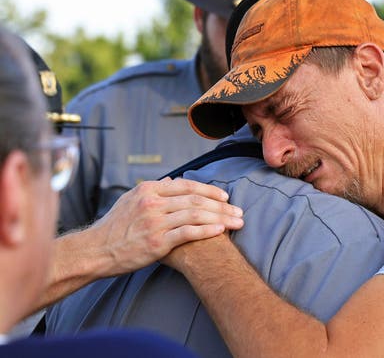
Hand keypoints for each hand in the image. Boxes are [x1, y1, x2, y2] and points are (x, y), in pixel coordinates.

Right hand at [90, 177, 242, 275]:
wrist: (94, 251)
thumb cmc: (114, 227)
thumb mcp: (130, 200)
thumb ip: (153, 190)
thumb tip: (172, 181)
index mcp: (148, 190)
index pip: (187, 186)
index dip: (209, 190)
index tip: (225, 197)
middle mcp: (152, 203)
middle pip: (196, 200)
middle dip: (222, 205)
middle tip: (239, 211)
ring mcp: (155, 222)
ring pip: (196, 215)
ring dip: (221, 218)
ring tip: (237, 223)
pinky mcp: (156, 242)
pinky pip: (188, 233)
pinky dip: (206, 231)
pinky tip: (220, 231)